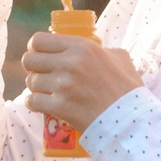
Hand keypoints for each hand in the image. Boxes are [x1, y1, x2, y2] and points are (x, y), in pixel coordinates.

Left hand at [22, 35, 142, 130]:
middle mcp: (69, 62)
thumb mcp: (120, 58)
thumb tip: (91, 51)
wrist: (131, 120)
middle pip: (29, 59)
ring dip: (37, 88)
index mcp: (82, 47)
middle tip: (43, 75)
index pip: (39, 40)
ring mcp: (63, 85)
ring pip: (31, 81)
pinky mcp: (59, 107)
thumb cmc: (128, 90)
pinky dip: (34, 104)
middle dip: (33, 68)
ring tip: (49, 92)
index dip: (35, 48)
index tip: (39, 55)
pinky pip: (32, 101)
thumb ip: (102, 50)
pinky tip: (43, 105)